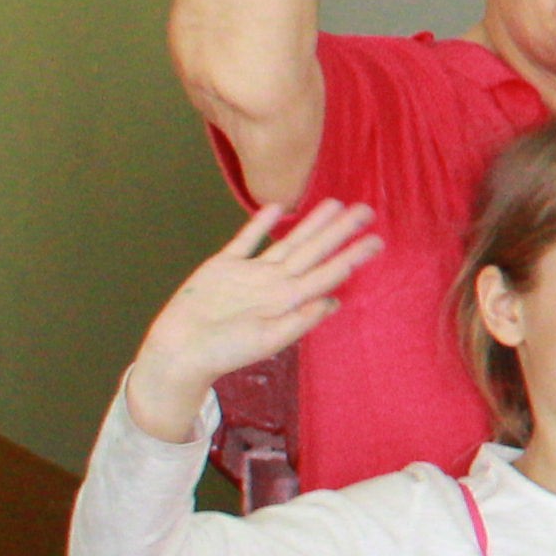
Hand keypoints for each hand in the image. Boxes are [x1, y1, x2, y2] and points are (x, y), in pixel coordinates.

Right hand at [127, 202, 382, 438]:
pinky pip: (245, 241)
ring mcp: (250, 273)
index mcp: (288, 301)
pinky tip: (276, 207)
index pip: (327, 273)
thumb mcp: (267, 340)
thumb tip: (335, 302)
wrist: (179, 352)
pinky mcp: (222, 266)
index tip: (377, 240)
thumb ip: (300, 320)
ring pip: (287, 241)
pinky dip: (259, 225)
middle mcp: (274, 283)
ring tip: (334, 203)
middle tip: (367, 210)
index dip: (352, 256)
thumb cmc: (224, 353)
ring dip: (310, 223)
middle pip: (313, 251)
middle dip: (340, 231)